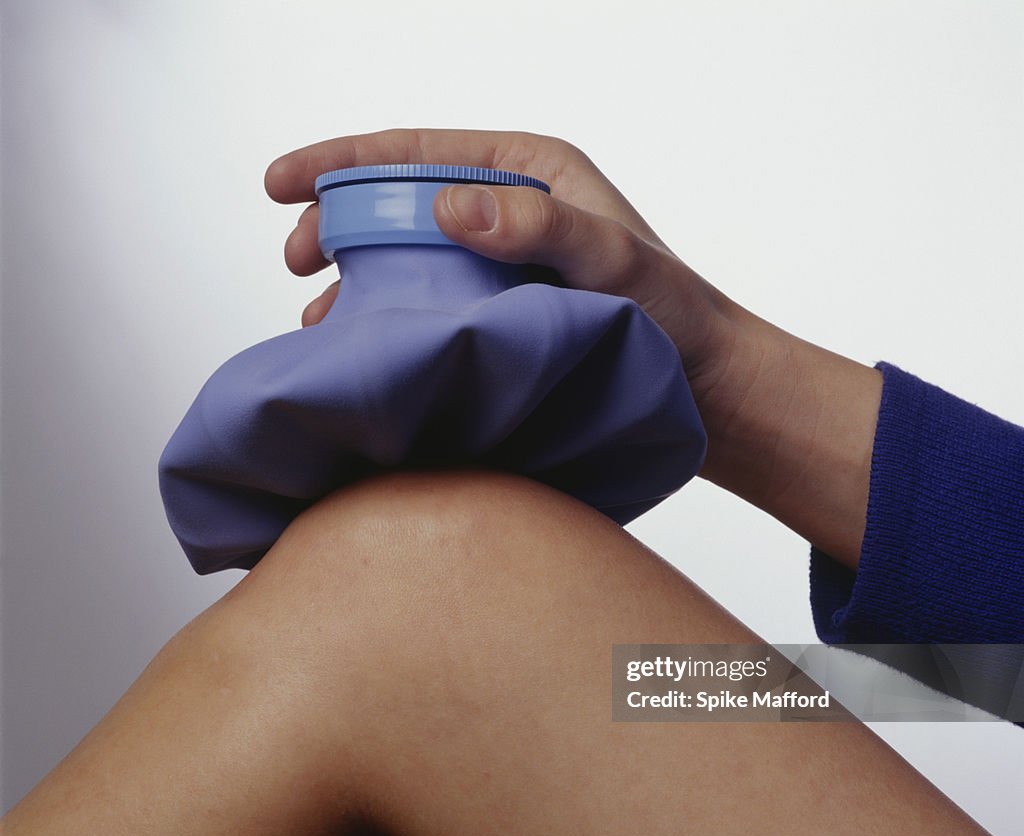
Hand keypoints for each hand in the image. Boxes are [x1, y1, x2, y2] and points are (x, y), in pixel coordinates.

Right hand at [265, 129, 881, 568]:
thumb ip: (538, 225)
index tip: (279, 183)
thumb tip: (445, 204)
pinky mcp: (504, 311)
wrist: (703, 386)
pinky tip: (366, 342)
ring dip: (357, 277)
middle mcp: (511, 209)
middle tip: (294, 258)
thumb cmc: (671, 319)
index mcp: (531, 172)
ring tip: (317, 314)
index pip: (416, 150)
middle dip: (338, 220)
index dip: (340, 162)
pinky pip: (431, 302)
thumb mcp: (610, 260)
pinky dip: (392, 316)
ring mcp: (504, 263)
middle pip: (399, 199)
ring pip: (408, 255)